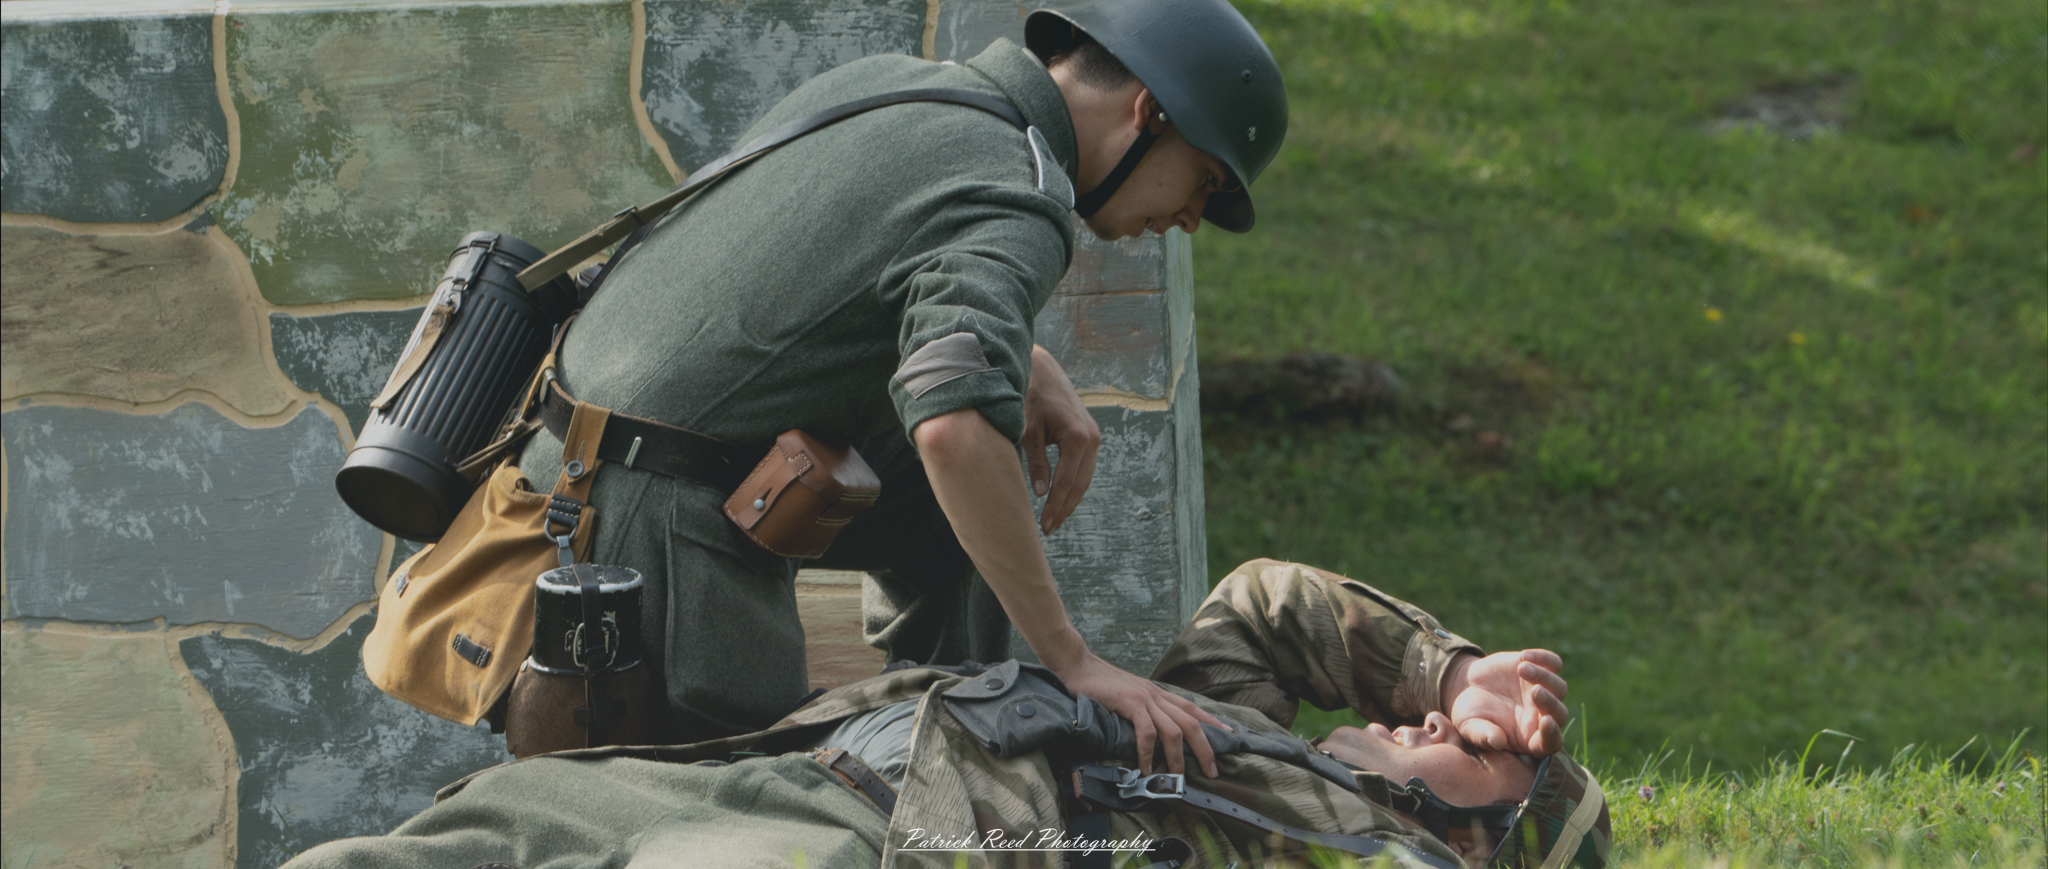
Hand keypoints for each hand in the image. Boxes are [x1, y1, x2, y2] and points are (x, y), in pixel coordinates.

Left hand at [1021, 345, 1099, 534]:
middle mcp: (1092, 438)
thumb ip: (1036, 463)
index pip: (1067, 482)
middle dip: (1064, 508)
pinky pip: (1084, 467)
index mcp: (1078, 437)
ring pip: (1085, 477)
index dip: (1055, 506)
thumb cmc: (1030, 396)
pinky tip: (1060, 497)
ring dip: (1071, 499)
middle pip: (1081, 484)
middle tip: (1048, 529)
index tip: (1044, 525)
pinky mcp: (1089, 434)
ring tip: (1054, 518)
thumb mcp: (1028, 431)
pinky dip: (1074, 483)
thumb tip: (1041, 493)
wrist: (1041, 369)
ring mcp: (1094, 436)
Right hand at [1056, 652, 1225, 777]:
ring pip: (1174, 729)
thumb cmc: (1099, 683)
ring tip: (1176, 777)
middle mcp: (1156, 695)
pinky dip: (1149, 752)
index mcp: (1158, 693)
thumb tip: (1150, 732)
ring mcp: (1144, 698)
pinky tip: (1146, 767)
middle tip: (1213, 771)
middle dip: (1205, 748)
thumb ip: (1142, 709)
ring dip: (1178, 757)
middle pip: (1191, 722)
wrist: (1077, 665)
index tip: (1230, 735)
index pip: (1192, 708)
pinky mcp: (1129, 703)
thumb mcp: (1128, 695)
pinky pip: (1146, 731)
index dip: (1213, 722)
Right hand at [1443, 650, 1569, 755]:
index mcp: (1529, 738)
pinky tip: (1524, 656)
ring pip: (1559, 688)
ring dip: (1545, 678)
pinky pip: (1554, 664)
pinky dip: (1544, 658)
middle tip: (1534, 691)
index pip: (1551, 742)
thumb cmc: (1470, 714)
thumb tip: (1497, 742)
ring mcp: (1543, 693)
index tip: (1546, 722)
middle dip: (1550, 703)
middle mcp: (1541, 717)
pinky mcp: (1540, 671)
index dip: (1552, 734)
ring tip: (1521, 668)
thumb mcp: (1470, 727)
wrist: (1468, 687)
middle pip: (1560, 714)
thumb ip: (1483, 736)